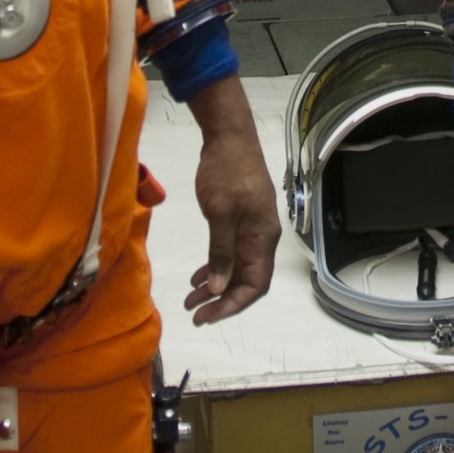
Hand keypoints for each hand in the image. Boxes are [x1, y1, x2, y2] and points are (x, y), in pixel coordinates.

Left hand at [183, 75, 280, 323]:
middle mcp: (261, 238)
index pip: (255, 284)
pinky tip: (198, 277)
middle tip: (194, 313)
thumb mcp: (220, 212)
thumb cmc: (227, 172)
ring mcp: (250, 229)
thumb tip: (219, 288)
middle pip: (246, 280)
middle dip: (221, 300)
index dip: (233, 304)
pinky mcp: (238, 221)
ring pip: (236, 269)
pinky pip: (229, 254)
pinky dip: (215, 267)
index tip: (208, 315)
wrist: (228, 137)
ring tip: (191, 299)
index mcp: (262, 238)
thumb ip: (221, 252)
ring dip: (215, 286)